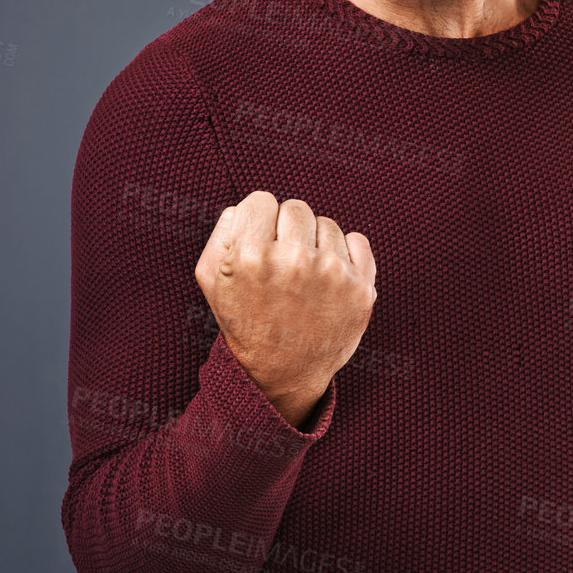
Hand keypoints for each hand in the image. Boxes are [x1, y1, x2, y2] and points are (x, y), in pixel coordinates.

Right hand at [195, 192, 376, 425]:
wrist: (282, 372)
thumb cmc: (245, 321)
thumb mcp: (211, 279)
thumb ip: (222, 232)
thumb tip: (248, 206)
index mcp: (251, 256)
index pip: (260, 200)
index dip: (258, 221)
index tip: (260, 242)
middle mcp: (294, 260)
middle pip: (295, 208)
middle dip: (286, 230)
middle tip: (282, 262)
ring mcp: (332, 273)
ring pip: (326, 223)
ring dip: (315, 243)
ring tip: (304, 277)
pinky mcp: (360, 287)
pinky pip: (357, 240)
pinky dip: (346, 254)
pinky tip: (328, 278)